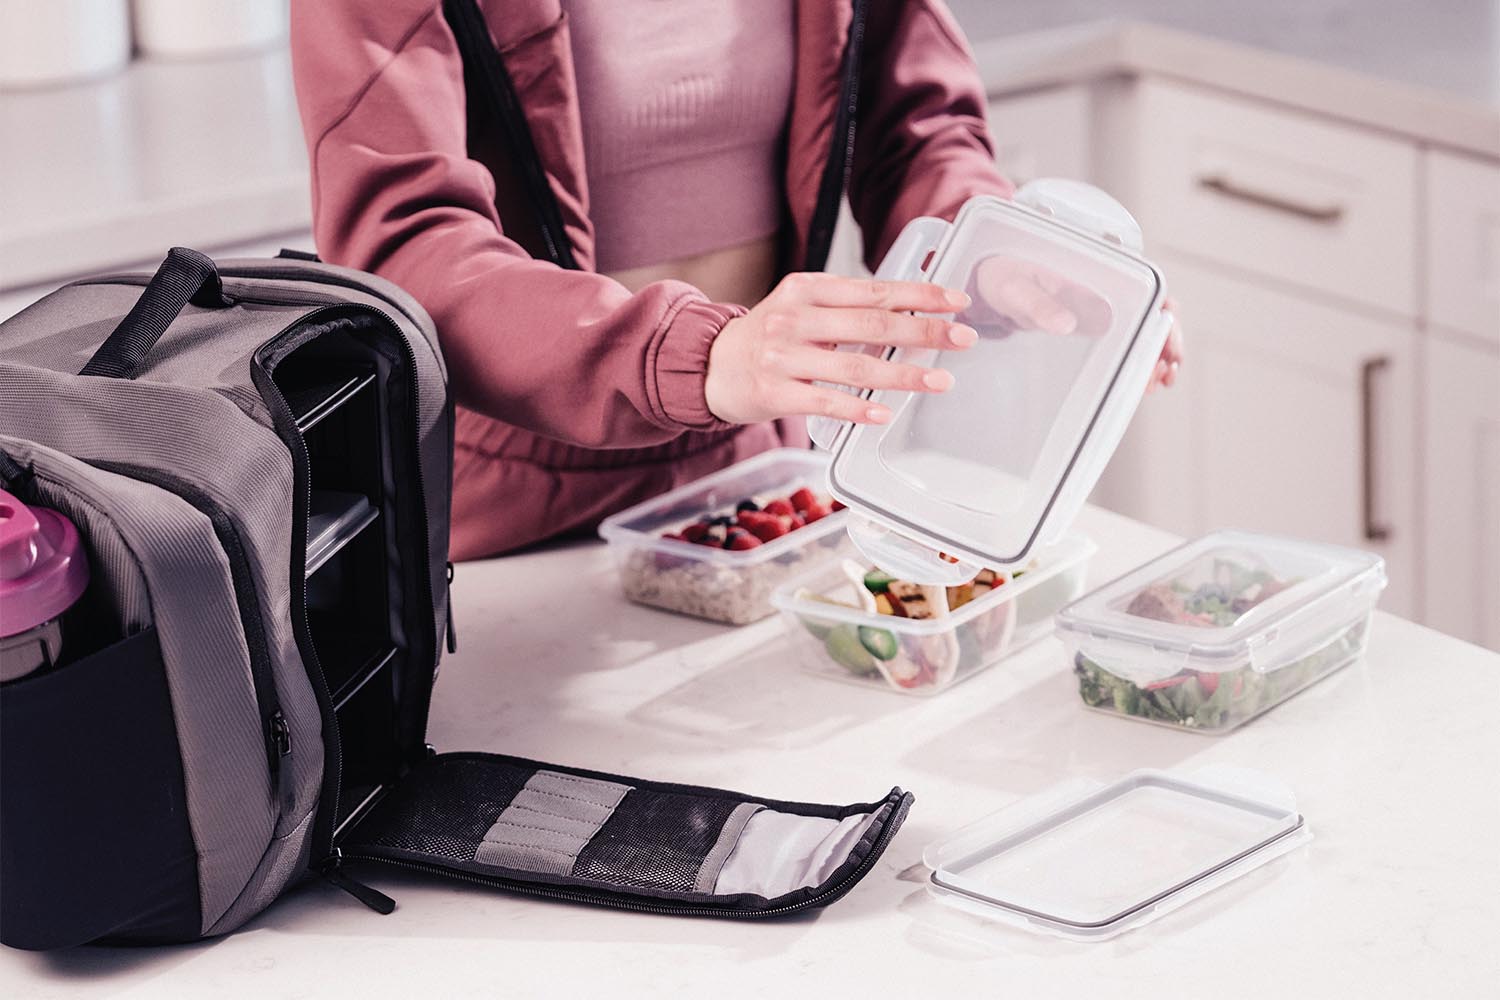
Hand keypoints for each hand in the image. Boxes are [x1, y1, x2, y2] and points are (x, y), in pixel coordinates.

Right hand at [704, 272, 976, 425]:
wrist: (709, 365)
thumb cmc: (768, 337)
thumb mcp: (800, 306)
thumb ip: (846, 307)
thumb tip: (911, 312)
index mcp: (807, 288)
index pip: (874, 290)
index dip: (920, 295)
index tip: (957, 301)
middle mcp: (794, 318)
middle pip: (872, 324)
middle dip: (924, 331)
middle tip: (963, 338)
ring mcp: (783, 356)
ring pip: (855, 365)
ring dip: (904, 375)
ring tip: (940, 380)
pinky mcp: (774, 392)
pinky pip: (826, 401)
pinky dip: (859, 407)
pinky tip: (885, 412)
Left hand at [972, 256, 1182, 391]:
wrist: (987, 288)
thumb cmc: (1003, 278)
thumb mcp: (1017, 289)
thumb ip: (1039, 304)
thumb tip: (1066, 323)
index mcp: (1096, 277)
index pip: (1149, 292)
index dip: (1166, 319)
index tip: (1166, 345)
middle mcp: (1104, 295)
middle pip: (1152, 318)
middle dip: (1164, 346)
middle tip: (1162, 374)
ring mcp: (1098, 316)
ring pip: (1140, 336)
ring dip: (1153, 359)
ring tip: (1154, 383)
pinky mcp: (1088, 334)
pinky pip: (1120, 349)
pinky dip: (1133, 366)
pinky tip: (1138, 384)